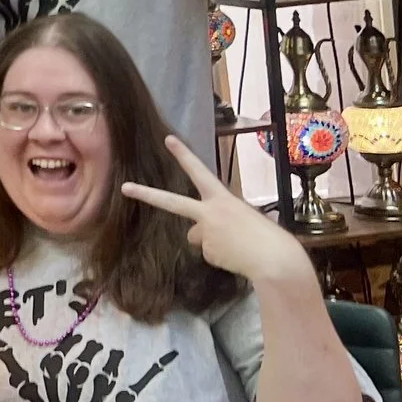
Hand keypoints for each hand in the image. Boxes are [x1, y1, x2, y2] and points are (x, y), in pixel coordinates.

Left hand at [122, 134, 313, 285]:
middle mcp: (209, 213)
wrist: (275, 261)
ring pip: (199, 237)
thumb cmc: (269, 237)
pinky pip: (210, 254)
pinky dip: (222, 257)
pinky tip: (237, 258)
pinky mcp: (206, 252)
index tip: (168, 140)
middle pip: (172, 203)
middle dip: (147, 194)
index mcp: (224, 199)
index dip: (184, 155)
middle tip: (125, 188)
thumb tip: (195, 234)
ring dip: (214, 243)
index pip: (200, 172)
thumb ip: (218, 220)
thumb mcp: (245, 219)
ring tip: (240, 248)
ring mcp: (204, 234)